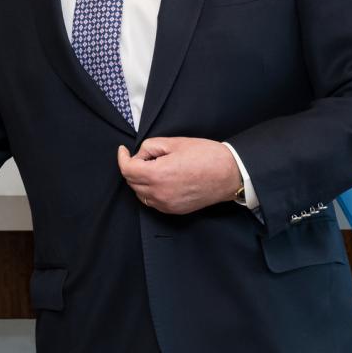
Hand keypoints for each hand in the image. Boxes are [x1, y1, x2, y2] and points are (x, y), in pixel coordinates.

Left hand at [116, 137, 240, 214]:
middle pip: (132, 182)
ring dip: (140, 180)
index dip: (122, 158)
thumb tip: (140, 155)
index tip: (123, 150)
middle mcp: (159, 193)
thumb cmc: (205, 155)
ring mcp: (167, 204)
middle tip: (145, 156)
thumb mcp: (174, 142)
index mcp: (157, 174)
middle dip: (132, 167)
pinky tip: (161, 180)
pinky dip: (150, 191)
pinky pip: (153, 202)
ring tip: (154, 167)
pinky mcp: (175, 210)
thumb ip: (150, 147)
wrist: (229, 174)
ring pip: (141, 194)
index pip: (127, 169)